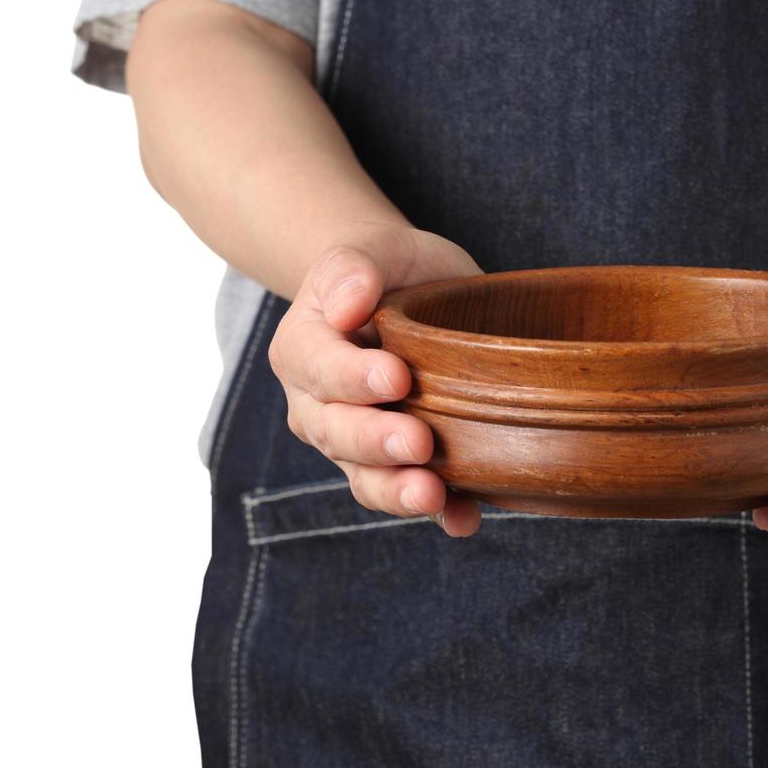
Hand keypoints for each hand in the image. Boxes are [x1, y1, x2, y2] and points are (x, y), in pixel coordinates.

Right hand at [268, 225, 484, 535]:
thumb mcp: (366, 250)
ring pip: (366, 477)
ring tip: (433, 495)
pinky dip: (441, 512)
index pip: (318, 368)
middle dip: (377, 442)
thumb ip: (351, 268)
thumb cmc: (385, 270)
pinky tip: (465, 517)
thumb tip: (351, 305)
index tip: (396, 377)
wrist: (406, 295)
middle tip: (419, 442)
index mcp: (302, 350)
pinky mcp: (397, 465)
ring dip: (398, 492)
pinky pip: (410, 493)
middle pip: (337, 433)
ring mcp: (355, 443)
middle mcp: (318, 406)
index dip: (352, 378)